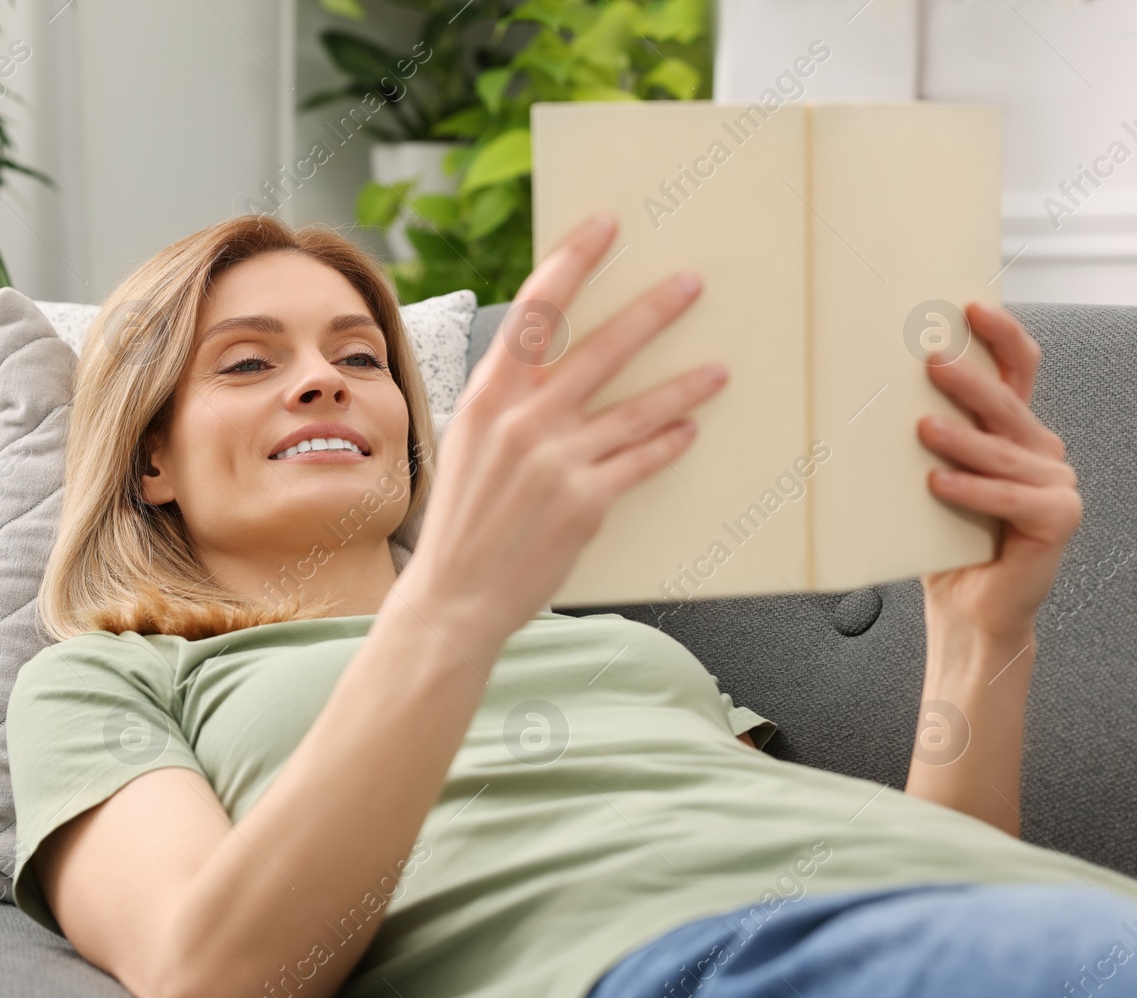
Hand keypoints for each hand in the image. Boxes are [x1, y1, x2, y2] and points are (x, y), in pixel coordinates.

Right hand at [394, 212, 727, 650]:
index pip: (535, 310)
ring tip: (719, 369)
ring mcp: (556, 462)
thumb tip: (554, 364)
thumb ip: (508, 402)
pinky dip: (667, 443)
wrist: (454, 595)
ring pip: (637, 409)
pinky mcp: (586, 503)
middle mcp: (522, 422)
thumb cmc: (461, 519)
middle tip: (692, 284)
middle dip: (653, 312)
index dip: (573, 262)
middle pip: (601, 350)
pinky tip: (689, 429)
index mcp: (487, 397)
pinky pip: (640, 461)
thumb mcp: (467, 444)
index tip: (606, 227)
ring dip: (684, 386)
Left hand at [917, 303, 1080, 640]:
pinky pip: (1010, 497)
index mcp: (1014, 432)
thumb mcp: (933, 477)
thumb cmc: (947, 542)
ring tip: (922, 428)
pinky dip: (972, 490)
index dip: (1001, 335)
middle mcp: (1041, 450)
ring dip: (960, 438)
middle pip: (1007, 404)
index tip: (971, 308)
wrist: (970, 606)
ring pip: (1002, 451)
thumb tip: (872, 394)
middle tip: (932, 361)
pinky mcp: (1058, 517)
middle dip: (969, 380)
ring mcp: (1057, 482)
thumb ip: (928, 439)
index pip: (1017, 369)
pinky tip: (937, 483)